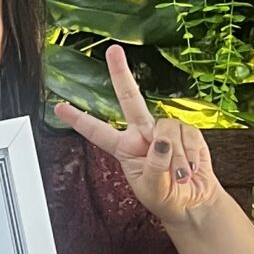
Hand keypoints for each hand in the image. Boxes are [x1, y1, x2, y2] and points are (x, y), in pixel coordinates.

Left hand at [51, 45, 219, 225]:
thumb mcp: (153, 189)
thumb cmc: (167, 198)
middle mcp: (142, 134)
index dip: (78, 119)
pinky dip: (191, 154)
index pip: (97, 132)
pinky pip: (188, 135)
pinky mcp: (186, 131)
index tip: (59, 107)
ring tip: (178, 174)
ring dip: (176, 157)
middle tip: (113, 52)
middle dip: (121, 74)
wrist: (194, 202)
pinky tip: (191, 166)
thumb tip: (161, 141)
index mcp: (125, 149)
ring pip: (167, 128)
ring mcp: (164, 131)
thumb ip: (155, 166)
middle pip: (130, 99)